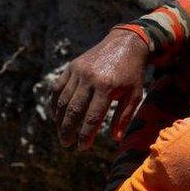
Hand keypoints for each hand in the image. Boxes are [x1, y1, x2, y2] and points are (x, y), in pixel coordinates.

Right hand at [50, 28, 149, 148]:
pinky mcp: (72, 66)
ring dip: (59, 119)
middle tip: (66, 143)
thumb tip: (114, 139)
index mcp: (107, 87)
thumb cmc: (132, 72)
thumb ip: (124, 116)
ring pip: (63, 100)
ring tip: (61, 133)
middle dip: (68, 130)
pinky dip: (55, 102)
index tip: (82, 147)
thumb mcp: (135, 94)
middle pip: (74, 110)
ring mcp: (78, 71)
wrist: (125, 43)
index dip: (85, 135)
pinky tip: (56, 115)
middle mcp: (89, 79)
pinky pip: (58, 87)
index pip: (92, 117)